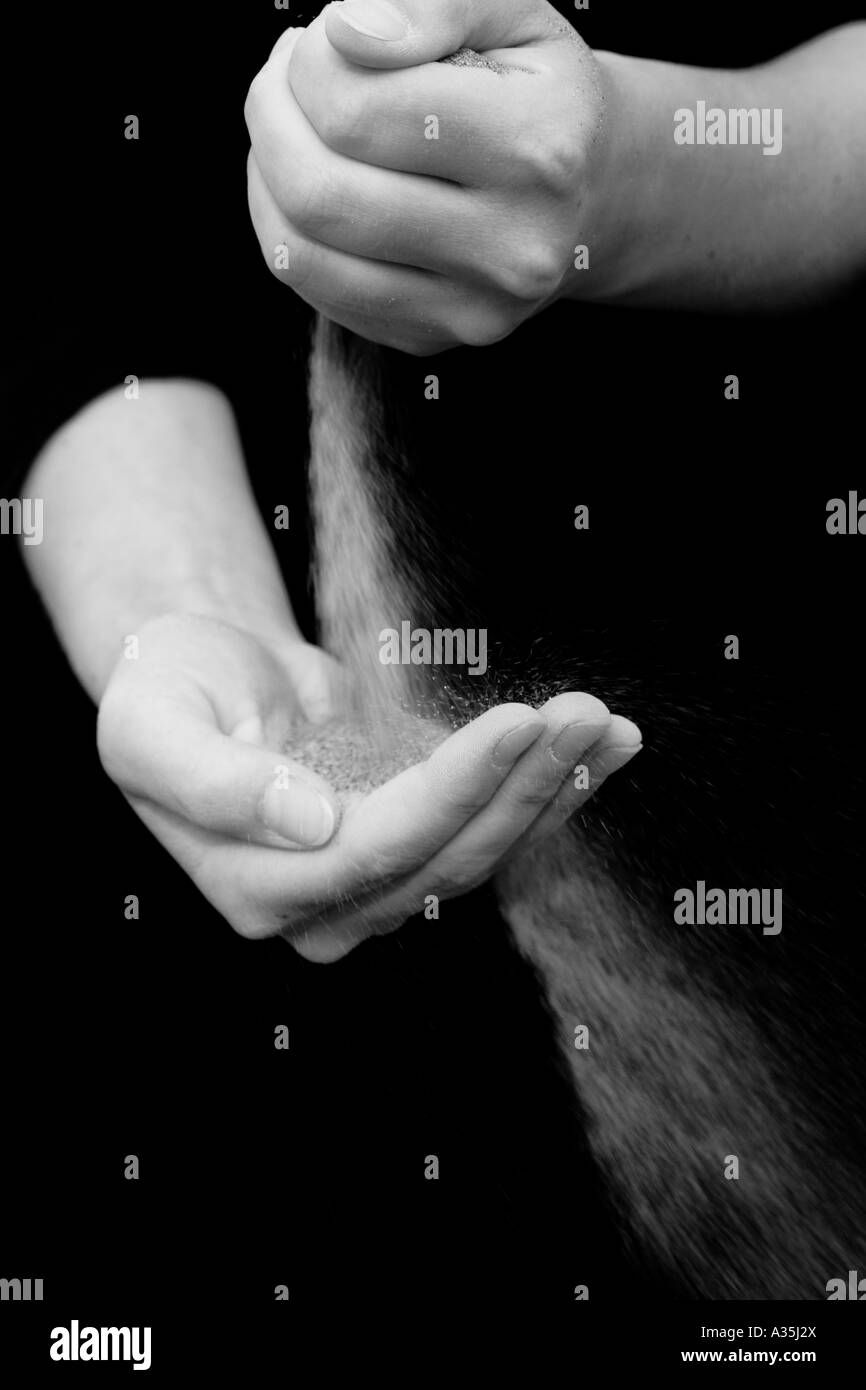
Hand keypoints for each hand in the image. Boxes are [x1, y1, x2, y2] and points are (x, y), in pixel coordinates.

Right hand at [96, 612, 640, 960]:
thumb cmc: (161, 694)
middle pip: (449, 854)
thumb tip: (310, 825)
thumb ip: (213, 785)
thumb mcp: (149, 730)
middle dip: (524, 782)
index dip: (454, 788)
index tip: (517, 721)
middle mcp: (327, 903)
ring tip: (608, 725)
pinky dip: (551, 783)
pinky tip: (607, 746)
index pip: (378, 848)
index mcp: (257, 887)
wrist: (194, 675)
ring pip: (486, 847)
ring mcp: (378, 878)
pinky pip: (494, 822)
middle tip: (583, 711)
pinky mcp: (416, 839)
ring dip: (554, 786)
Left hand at [245, 0, 612, 354]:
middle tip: (281, 79)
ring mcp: (473, 309)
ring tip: (285, 125)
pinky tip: (307, 183)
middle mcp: (513, 247)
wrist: (589, 193)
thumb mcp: (510, 10)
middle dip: (271, 121)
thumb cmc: (534, 89)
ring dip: (265, 177)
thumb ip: (434, 1)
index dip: (310, 63)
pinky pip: (316, 291)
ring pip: (304, 253)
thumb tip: (347, 32)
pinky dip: (286, 230)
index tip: (323, 38)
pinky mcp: (434, 340)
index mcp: (538, 149)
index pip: (359, 111)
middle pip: (322, 194)